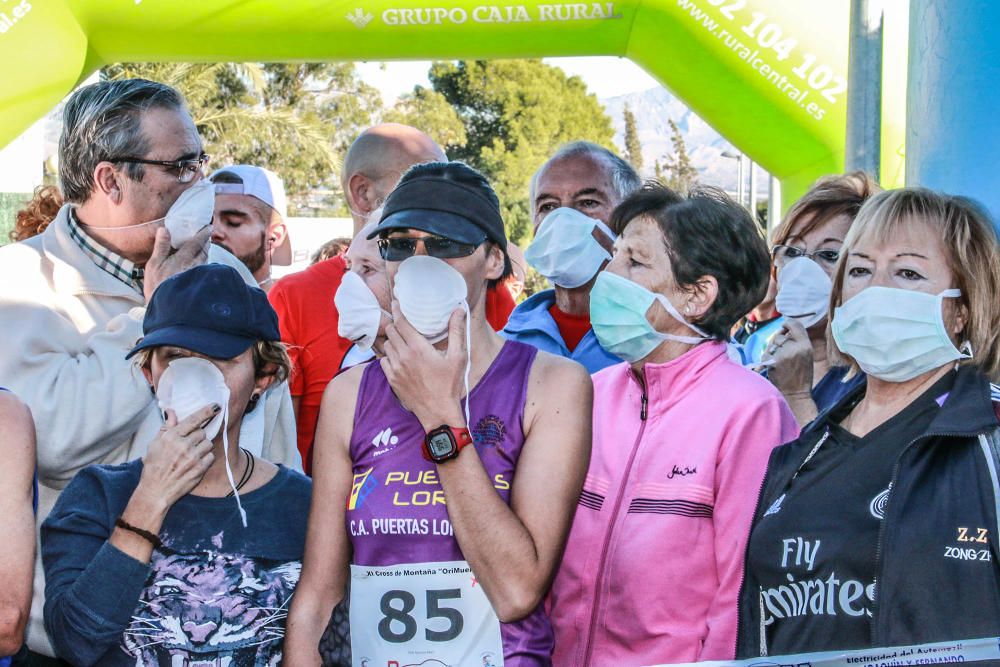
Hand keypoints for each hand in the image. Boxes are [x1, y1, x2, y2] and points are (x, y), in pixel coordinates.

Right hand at [135, 404, 217, 511]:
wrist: (156, 491)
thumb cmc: (153, 467)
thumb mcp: (154, 445)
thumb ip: (166, 427)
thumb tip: (171, 411)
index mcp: (171, 437)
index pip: (193, 420)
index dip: (206, 412)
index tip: (216, 406)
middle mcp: (183, 446)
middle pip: (202, 432)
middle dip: (198, 437)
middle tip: (189, 444)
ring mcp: (192, 458)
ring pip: (208, 444)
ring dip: (203, 447)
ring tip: (191, 455)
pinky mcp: (200, 469)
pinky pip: (210, 457)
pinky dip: (205, 459)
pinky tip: (195, 463)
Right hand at [143, 225, 209, 300]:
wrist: (169, 309)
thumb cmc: (158, 286)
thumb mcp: (154, 265)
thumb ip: (161, 246)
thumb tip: (165, 229)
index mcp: (184, 259)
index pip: (197, 243)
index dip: (203, 234)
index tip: (209, 227)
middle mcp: (195, 266)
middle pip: (204, 252)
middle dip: (206, 243)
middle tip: (207, 237)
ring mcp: (198, 277)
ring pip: (204, 261)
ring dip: (205, 254)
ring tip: (204, 249)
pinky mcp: (198, 286)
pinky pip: (203, 271)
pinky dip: (203, 265)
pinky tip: (200, 267)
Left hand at [380, 301, 467, 430]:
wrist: (438, 412)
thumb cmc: (450, 385)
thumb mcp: (458, 357)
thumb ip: (457, 331)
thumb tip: (458, 310)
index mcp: (418, 348)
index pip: (401, 322)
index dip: (397, 310)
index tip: (396, 303)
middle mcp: (403, 356)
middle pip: (391, 331)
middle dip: (395, 324)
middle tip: (402, 322)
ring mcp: (395, 369)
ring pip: (386, 345)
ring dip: (393, 340)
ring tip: (402, 340)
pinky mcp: (392, 380)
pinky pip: (383, 361)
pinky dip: (389, 356)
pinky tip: (399, 357)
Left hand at [762, 319, 813, 397]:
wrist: (796, 394)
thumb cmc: (801, 375)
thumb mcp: (806, 355)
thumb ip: (798, 342)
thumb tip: (785, 328)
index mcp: (806, 346)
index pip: (796, 325)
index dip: (788, 323)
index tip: (784, 326)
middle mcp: (796, 347)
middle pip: (781, 335)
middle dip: (778, 341)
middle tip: (780, 352)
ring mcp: (784, 354)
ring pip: (772, 343)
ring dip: (772, 349)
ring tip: (778, 361)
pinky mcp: (774, 360)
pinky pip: (766, 353)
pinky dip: (767, 358)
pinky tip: (773, 366)